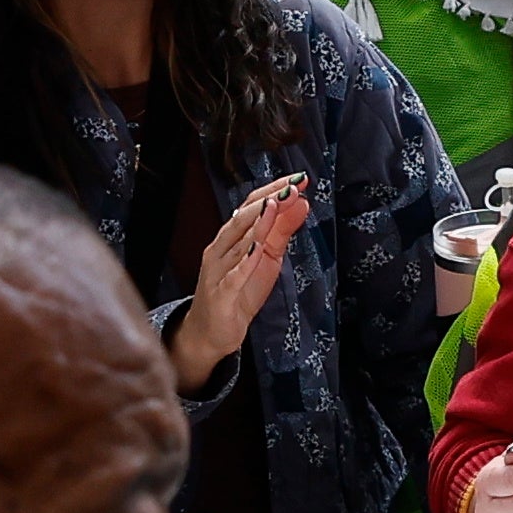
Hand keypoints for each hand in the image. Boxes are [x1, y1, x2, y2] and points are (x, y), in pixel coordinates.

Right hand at [172, 171, 314, 384]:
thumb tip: (300, 202)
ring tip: (274, 205)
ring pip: (237, 242)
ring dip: (257, 223)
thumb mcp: (267, 258)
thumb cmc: (239, 292)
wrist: (211, 332)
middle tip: (292, 186)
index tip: (298, 179)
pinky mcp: (221, 294)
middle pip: (242, 217)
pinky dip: (245, 262)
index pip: (252, 206)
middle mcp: (221, 248)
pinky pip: (234, 276)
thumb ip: (281, 231)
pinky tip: (256, 249)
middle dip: (268, 199)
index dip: (274, 190)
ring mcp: (218, 270)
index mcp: (232, 238)